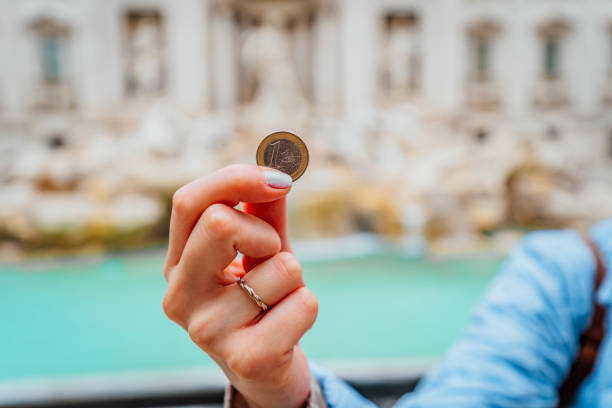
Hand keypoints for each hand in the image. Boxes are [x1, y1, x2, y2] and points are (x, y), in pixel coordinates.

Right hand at [162, 164, 318, 407]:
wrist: (266, 370)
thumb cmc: (262, 298)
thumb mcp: (261, 249)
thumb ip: (263, 209)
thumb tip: (278, 168)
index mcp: (177, 263)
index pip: (189, 202)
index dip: (236, 178)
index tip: (280, 180)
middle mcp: (179, 296)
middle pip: (218, 222)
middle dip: (265, 233)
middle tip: (270, 258)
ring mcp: (206, 330)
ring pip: (281, 266)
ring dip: (294, 277)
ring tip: (277, 302)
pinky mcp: (244, 358)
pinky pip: (304, 303)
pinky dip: (308, 307)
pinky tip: (286, 329)